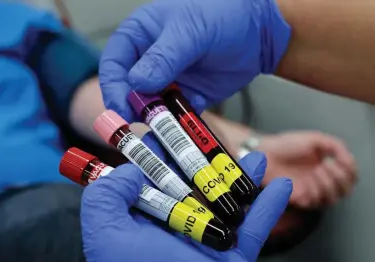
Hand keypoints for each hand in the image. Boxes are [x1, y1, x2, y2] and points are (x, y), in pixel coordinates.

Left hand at [81, 133, 291, 261]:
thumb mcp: (106, 235)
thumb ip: (106, 196)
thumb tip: (130, 171)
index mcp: (143, 225)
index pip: (148, 181)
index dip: (154, 154)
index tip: (163, 127)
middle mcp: (174, 231)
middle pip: (190, 186)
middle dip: (201, 160)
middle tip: (209, 132)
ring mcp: (206, 244)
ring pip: (225, 202)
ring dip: (240, 179)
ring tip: (251, 155)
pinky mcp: (234, 260)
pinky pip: (256, 229)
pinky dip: (270, 207)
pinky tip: (282, 184)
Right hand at [99, 0, 290, 121]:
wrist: (260, 32)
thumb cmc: (223, 14)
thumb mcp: (190, 31)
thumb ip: (164, 57)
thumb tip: (136, 83)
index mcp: (139, 36)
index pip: (114, 64)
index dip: (113, 87)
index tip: (120, 108)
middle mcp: (148, 60)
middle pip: (129, 91)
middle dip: (134, 109)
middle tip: (141, 125)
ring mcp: (167, 81)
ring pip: (151, 107)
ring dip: (155, 122)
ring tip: (163, 134)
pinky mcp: (187, 97)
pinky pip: (176, 116)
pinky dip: (178, 125)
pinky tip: (184, 130)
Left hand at [257, 131, 356, 208]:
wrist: (264, 152)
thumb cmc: (286, 144)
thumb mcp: (315, 139)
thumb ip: (336, 146)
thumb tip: (349, 159)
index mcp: (329, 166)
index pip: (352, 176)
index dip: (351, 170)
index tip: (340, 159)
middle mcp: (322, 180)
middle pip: (346, 191)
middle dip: (340, 178)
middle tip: (326, 164)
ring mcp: (311, 191)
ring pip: (332, 199)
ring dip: (328, 185)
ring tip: (316, 171)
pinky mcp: (298, 198)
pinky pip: (314, 204)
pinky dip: (314, 193)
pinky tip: (307, 182)